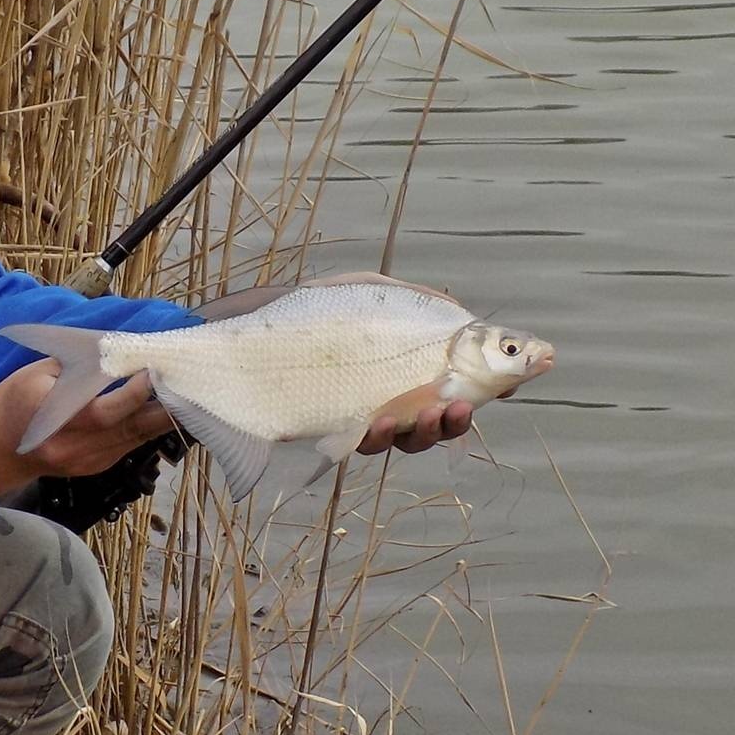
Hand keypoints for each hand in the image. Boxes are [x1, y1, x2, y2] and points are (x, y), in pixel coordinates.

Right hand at [0, 361, 174, 498]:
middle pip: (128, 430)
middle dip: (161, 407)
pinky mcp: (92, 468)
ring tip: (184, 396)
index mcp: (54, 417)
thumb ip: (80, 366)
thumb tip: (121, 350)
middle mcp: (73, 446)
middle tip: (186, 384)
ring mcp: (84, 462)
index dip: (133, 393)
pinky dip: (144, 429)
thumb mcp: (39, 373)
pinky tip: (160, 413)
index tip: (153, 370)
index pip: (104, 411)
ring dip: (160, 419)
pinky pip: (126, 447)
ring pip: (134, 441)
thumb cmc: (12, 402)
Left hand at [201, 269, 476, 458]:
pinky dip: (374, 435)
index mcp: (396, 368)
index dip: (479, 390)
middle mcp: (380, 396)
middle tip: (459, 408)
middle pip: (431, 421)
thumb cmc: (295, 314)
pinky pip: (357, 443)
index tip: (506, 387)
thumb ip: (408, 298)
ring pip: (401, 439)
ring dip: (422, 432)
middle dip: (452, 420)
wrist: (229, 339)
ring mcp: (352, 417)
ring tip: (428, 414)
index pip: (447, 384)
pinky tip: (378, 421)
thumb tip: (455, 302)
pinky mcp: (321, 433)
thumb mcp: (358, 291)